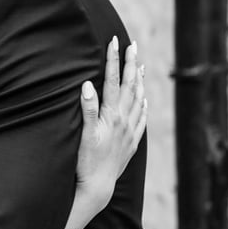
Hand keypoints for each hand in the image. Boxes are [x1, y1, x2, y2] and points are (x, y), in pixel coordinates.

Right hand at [76, 38, 146, 210]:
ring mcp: (130, 131)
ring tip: (140, 66)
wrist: (97, 186)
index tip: (114, 42)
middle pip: (129, 86)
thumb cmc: (86, 161)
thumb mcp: (83, 134)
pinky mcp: (131, 142)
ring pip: (138, 100)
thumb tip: (87, 85)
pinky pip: (142, 119)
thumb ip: (87, 109)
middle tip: (132, 45)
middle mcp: (124, 120)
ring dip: (138, 81)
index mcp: (111, 115)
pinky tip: (144, 99)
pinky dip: (144, 105)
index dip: (112, 60)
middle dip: (130, 64)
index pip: (112, 81)